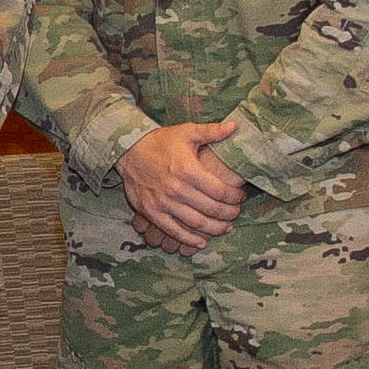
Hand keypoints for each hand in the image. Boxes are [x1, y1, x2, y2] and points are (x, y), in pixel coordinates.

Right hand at [120, 119, 248, 254]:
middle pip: (211, 209)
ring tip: (225, 228)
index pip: (220, 191)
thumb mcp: (186, 132)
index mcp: (188, 170)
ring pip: (196, 223)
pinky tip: (201, 242)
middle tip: (236, 213)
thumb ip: (212, 131)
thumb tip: (235, 126)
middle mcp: (177, 189)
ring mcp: (163, 203)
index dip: (235, 197)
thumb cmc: (160, 141)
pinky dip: (189, 239)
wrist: (128, 151)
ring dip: (215, 229)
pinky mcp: (151, 212)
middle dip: (229, 214)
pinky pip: (174, 231)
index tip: (241, 197)